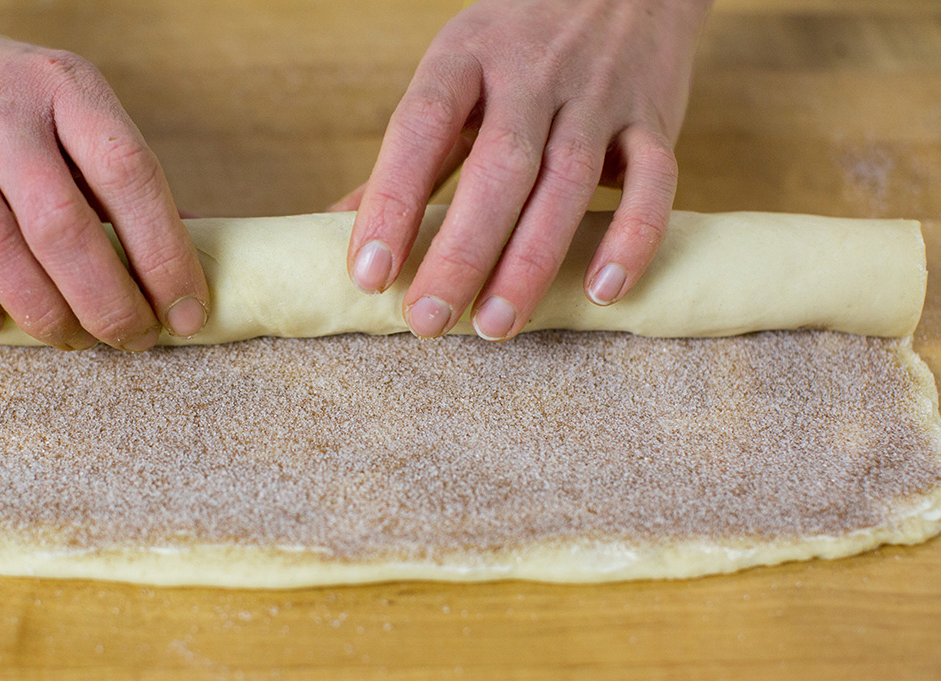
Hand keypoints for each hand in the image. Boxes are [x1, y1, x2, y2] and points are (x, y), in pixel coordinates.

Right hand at [0, 7, 207, 348]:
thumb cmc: (8, 100)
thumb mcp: (74, 109)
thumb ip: (121, 178)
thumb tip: (185, 257)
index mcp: (67, 89)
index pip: (131, 175)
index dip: (167, 256)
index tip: (187, 312)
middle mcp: (1, 116)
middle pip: (64, 226)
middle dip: (110, 303)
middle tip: (134, 339)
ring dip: (45, 314)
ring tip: (75, 338)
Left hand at [339, 0, 709, 340]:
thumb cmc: (518, 45)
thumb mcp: (456, 74)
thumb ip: (411, 154)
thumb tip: (335, 226)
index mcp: (466, 56)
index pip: (421, 126)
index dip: (391, 201)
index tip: (369, 273)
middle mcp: (533, 72)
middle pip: (498, 167)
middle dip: (462, 251)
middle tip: (428, 319)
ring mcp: (598, 95)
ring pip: (567, 183)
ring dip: (531, 262)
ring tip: (495, 325)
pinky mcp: (655, 119)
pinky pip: (654, 182)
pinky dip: (632, 237)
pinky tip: (603, 292)